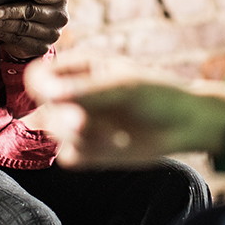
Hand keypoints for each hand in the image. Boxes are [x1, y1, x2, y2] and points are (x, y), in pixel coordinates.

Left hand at [0, 0, 67, 59]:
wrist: (37, 28)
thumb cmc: (31, 4)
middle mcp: (59, 17)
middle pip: (31, 12)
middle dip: (9, 11)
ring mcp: (52, 34)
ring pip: (23, 28)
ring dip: (2, 25)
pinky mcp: (41, 48)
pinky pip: (18, 40)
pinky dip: (2, 35)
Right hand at [25, 57, 224, 167]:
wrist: (186, 125)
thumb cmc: (160, 94)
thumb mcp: (126, 86)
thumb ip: (88, 91)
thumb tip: (49, 94)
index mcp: (80, 68)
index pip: (39, 75)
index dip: (41, 87)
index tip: (55, 96)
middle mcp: (75, 94)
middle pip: (44, 108)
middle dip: (64, 119)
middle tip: (83, 124)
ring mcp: (81, 122)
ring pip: (54, 133)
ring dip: (81, 138)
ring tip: (114, 136)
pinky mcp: (89, 148)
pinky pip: (69, 156)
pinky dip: (86, 154)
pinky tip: (113, 147)